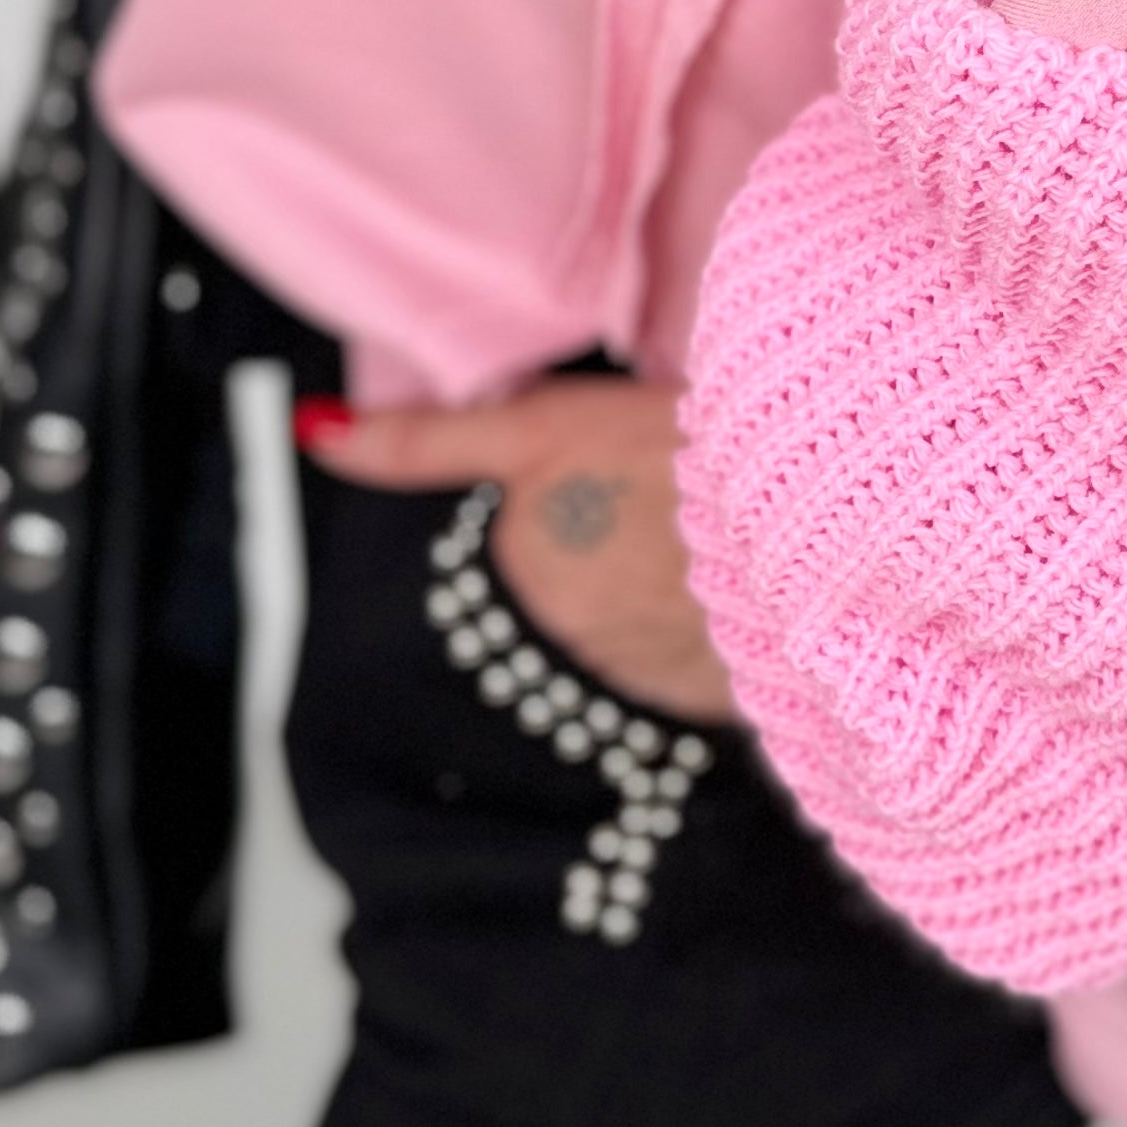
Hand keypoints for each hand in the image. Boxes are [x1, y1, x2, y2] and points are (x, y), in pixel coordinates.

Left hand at [296, 375, 737, 727]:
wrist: (815, 514)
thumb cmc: (676, 452)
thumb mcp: (539, 422)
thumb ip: (423, 441)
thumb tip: (312, 431)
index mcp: (526, 573)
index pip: (524, 556)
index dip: (569, 507)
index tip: (617, 482)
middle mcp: (570, 648)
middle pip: (574, 601)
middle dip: (607, 563)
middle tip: (667, 506)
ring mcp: (648, 683)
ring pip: (634, 636)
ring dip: (659, 604)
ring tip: (710, 544)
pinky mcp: (718, 703)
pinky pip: (696, 669)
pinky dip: (708, 634)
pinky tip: (741, 587)